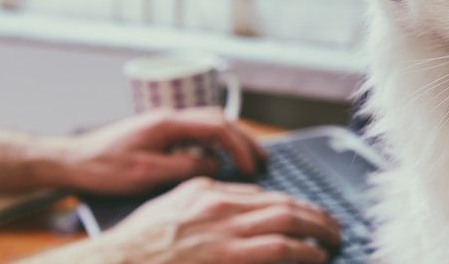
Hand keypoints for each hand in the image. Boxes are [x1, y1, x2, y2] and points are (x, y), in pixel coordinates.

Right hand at [23, 177, 340, 263]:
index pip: (262, 194)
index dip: (290, 204)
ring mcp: (226, 230)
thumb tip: (234, 201)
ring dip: (317, 229)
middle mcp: (221, 205)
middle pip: (282, 203)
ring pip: (287, 221)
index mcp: (207, 191)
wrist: (116, 263)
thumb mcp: (170, 207)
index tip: (303, 213)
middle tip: (331, 225)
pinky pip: (279, 248)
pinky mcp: (229, 255)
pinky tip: (317, 255)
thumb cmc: (135, 245)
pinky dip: (304, 250)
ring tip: (333, 238)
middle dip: (313, 214)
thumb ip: (202, 201)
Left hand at [58, 108, 265, 194]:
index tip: (252, 167)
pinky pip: (198, 131)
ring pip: (211, 123)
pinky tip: (219, 158)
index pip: (217, 128)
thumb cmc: (103, 168)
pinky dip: (217, 142)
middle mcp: (170, 116)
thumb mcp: (146, 173)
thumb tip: (215, 166)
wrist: (71, 160)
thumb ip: (184, 168)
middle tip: (262, 159)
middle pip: (220, 120)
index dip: (239, 147)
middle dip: (244, 139)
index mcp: (168, 122)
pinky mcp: (161, 131)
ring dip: (233, 138)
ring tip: (249, 157)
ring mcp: (166, 122)